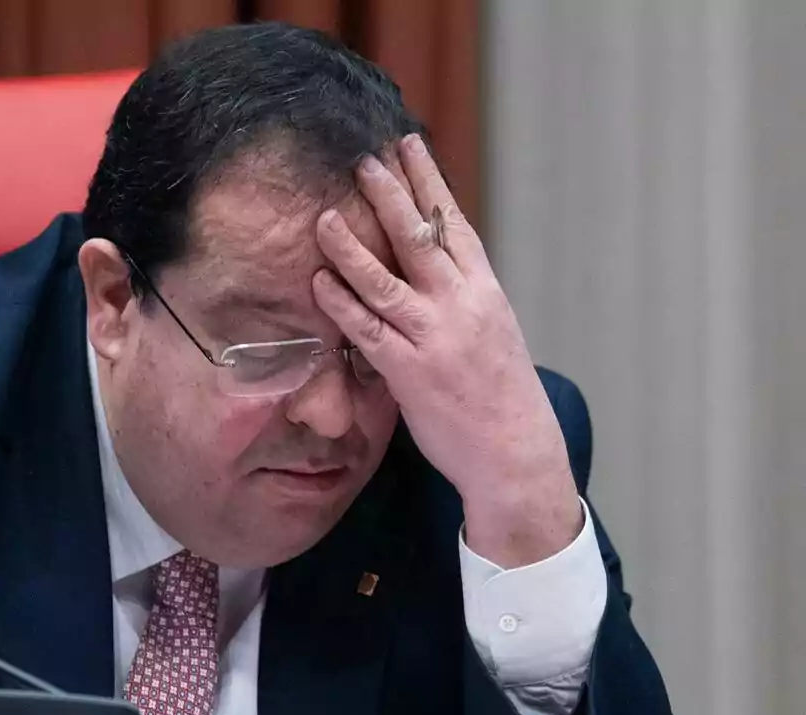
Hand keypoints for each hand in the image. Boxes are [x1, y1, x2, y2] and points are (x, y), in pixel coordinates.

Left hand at [312, 134, 581, 567]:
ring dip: (352, 246)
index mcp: (483, 290)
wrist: (514, 451)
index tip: (408, 144)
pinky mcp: (408, 372)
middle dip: (390, 194)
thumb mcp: (491, 328)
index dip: (428, 180)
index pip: (452, 222)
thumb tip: (429, 261)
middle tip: (362, 158)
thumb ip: (460, 293)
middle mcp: (460, 305)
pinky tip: (320, 281)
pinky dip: (342, 304)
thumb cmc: (500, 391)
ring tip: (324, 215)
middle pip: (419, 238)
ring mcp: (433, 337)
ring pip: (385, 280)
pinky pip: (367, 331)